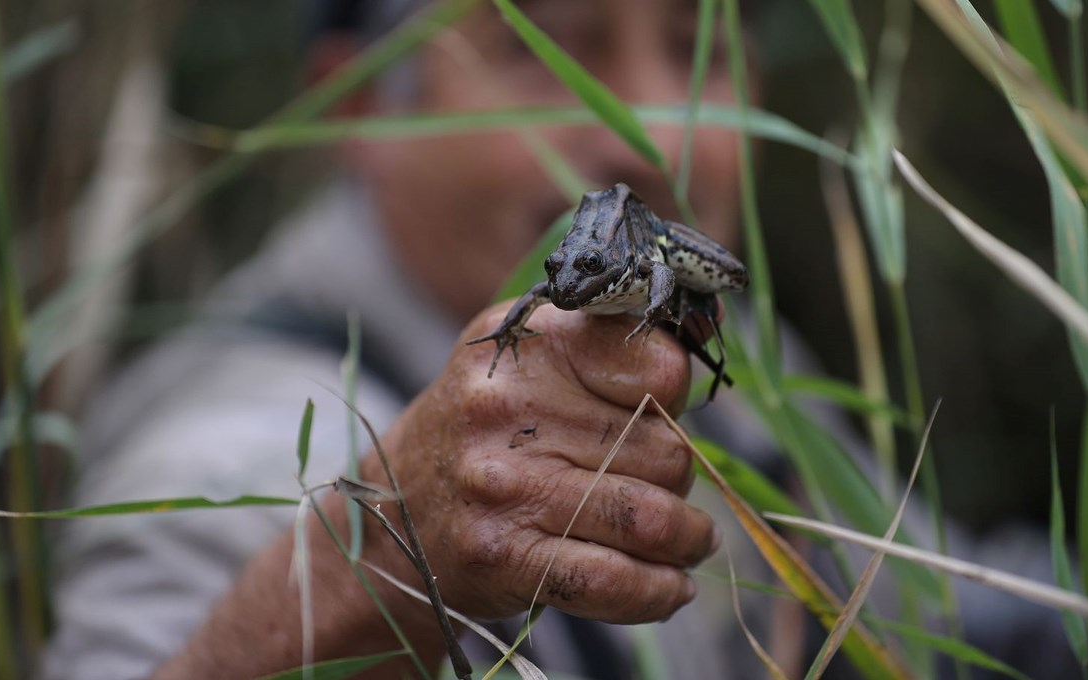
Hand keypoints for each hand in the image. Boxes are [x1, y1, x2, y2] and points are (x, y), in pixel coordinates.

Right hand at [360, 302, 718, 624]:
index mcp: (527, 344)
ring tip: (688, 542)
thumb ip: (606, 350)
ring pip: (651, 517)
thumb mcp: (526, 364)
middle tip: (660, 487)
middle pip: (664, 449)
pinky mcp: (504, 555)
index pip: (657, 365)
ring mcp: (504, 485)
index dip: (676, 399)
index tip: (664, 416)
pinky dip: (659, 591)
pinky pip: (613, 580)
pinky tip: (670, 587)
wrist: (389, 520)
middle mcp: (508, 407)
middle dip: (678, 477)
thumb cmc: (482, 437)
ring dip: (687, 539)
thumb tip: (697, 349)